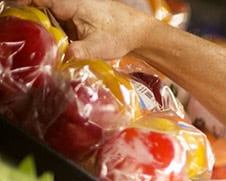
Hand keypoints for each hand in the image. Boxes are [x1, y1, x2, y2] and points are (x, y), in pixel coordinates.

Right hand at [19, 0, 156, 60]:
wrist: (138, 32)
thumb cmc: (121, 35)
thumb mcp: (100, 47)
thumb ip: (80, 51)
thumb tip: (65, 56)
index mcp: (72, 4)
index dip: (23, 3)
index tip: (13, 12)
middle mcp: (69, 4)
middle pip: (38, 7)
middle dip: (29, 20)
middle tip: (23, 37)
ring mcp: (70, 10)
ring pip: (46, 16)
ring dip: (41, 28)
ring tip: (36, 43)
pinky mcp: (73, 19)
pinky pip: (55, 22)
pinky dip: (51, 32)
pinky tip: (51, 45)